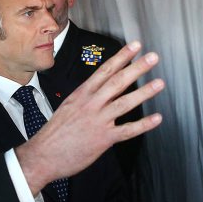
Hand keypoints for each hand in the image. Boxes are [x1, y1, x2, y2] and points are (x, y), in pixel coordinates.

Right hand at [17, 42, 163, 193]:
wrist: (43, 155)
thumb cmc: (55, 133)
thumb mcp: (68, 107)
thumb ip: (87, 99)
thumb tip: (101, 92)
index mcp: (82, 94)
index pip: (105, 70)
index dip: (122, 57)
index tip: (135, 46)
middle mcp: (91, 104)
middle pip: (117, 81)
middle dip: (137, 68)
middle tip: (153, 58)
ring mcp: (98, 120)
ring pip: (124, 102)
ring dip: (144, 92)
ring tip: (159, 83)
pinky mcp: (103, 138)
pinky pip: (127, 130)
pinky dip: (144, 125)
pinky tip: (157, 118)